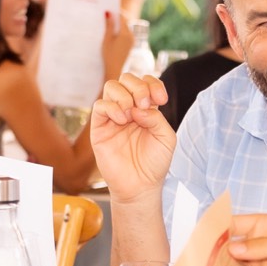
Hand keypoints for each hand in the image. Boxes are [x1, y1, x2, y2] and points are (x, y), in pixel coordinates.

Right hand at [90, 74, 173, 204]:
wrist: (140, 186)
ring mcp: (113, 117)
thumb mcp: (166, 138)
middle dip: (138, 87)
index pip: (145, 82)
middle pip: (127, 79)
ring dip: (124, 95)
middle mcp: (129, 109)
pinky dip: (112, 108)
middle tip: (144, 104)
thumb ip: (157, 118)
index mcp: (146, 109)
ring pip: (111, 87)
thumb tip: (139, 107)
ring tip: (131, 115)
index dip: (152, 84)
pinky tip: (122, 120)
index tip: (161, 99)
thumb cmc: (154, 164)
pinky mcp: (100, 128)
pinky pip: (100, 106)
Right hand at [101, 11, 132, 82]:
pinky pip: (125, 34)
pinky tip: (110, 31)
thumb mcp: (107, 39)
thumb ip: (108, 26)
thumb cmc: (109, 56)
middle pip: (124, 22)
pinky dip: (118, 30)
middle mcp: (131, 36)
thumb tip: (109, 13)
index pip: (122, 17)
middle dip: (116, 17)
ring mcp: (131, 41)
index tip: (108, 6)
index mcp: (126, 34)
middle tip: (106, 13)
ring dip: (117, 24)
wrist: (114, 70)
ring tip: (106, 21)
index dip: (116, 11)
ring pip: (124, 28)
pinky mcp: (129, 45)